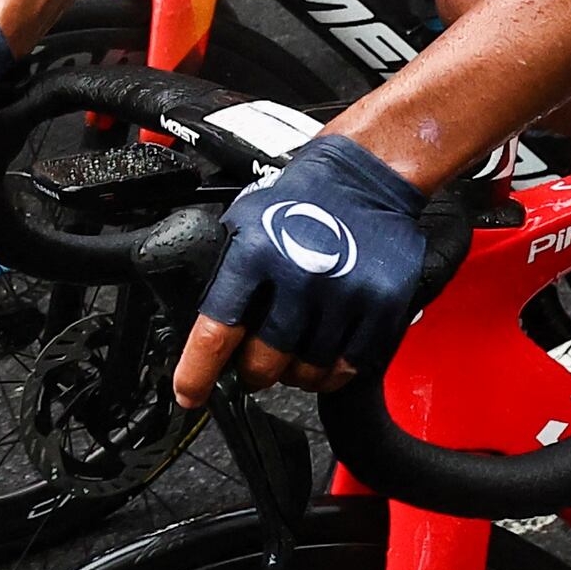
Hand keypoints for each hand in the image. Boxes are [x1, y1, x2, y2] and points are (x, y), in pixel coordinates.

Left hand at [174, 135, 461, 401]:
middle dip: (253, 372)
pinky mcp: (380, 305)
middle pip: (263, 363)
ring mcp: (344, 292)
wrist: (365, 175)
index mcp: (255, 253)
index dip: (197, 373)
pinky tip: (325, 356)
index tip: (190, 394)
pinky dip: (333, 373)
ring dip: (295, 374)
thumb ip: (228, 275)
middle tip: (256, 364)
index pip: (216, 331)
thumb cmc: (302, 199)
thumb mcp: (245, 223)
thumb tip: (207, 330)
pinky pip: (349, 367)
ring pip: (307, 372)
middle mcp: (299, 274)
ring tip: (294, 354)